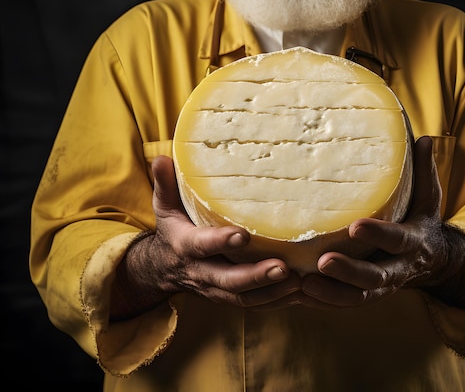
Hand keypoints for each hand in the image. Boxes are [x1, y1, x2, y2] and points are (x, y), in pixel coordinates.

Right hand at [110, 155, 300, 319]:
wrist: (163, 269)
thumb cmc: (173, 229)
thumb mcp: (165, 206)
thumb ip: (166, 184)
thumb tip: (162, 158)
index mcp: (186, 247)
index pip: (203, 246)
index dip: (221, 243)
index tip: (243, 236)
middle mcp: (202, 272)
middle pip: (229, 280)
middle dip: (255, 276)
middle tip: (282, 267)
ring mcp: (217, 288)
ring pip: (244, 297)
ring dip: (272, 292)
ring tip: (298, 281)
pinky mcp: (231, 296)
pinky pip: (255, 305)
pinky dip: (278, 302)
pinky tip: (302, 293)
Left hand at [299, 135, 464, 311]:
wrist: (432, 261)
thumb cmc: (421, 220)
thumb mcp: (428, 197)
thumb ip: (424, 170)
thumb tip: (422, 138)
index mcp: (412, 242)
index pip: (396, 239)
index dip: (378, 235)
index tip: (355, 226)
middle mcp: (397, 269)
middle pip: (374, 277)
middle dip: (348, 271)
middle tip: (323, 261)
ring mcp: (381, 287)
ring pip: (356, 297)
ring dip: (330, 292)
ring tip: (303, 283)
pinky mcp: (366, 295)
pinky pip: (343, 304)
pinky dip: (322, 302)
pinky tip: (298, 293)